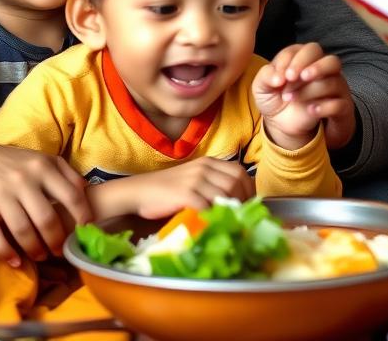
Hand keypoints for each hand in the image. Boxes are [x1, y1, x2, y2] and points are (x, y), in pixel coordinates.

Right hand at [0, 137, 90, 266]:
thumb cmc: (14, 162)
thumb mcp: (42, 160)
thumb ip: (66, 173)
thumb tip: (87, 191)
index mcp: (43, 167)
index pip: (71, 195)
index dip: (82, 215)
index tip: (86, 231)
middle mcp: (24, 179)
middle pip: (47, 218)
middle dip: (56, 240)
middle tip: (60, 251)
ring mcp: (1, 194)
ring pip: (22, 230)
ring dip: (34, 249)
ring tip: (41, 256)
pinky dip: (6, 252)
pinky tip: (16, 262)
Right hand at [90, 157, 253, 221]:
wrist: (139, 191)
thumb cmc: (167, 189)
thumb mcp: (194, 179)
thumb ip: (212, 184)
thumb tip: (235, 202)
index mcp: (208, 162)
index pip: (239, 172)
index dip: (248, 189)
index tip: (248, 204)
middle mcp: (204, 167)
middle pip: (235, 183)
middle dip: (242, 201)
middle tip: (240, 217)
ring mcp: (194, 180)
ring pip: (224, 195)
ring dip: (229, 211)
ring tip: (228, 223)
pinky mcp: (184, 193)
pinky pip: (206, 206)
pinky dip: (212, 217)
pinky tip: (212, 225)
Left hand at [253, 43, 354, 150]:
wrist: (284, 124)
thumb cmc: (275, 98)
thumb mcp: (262, 87)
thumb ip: (266, 75)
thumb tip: (278, 77)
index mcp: (305, 59)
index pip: (304, 50)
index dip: (290, 61)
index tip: (278, 78)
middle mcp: (323, 70)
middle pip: (329, 59)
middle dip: (310, 66)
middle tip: (291, 78)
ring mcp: (334, 88)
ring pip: (334, 80)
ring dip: (310, 89)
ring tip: (291, 98)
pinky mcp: (338, 106)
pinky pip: (339, 104)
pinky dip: (324, 107)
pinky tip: (309, 110)